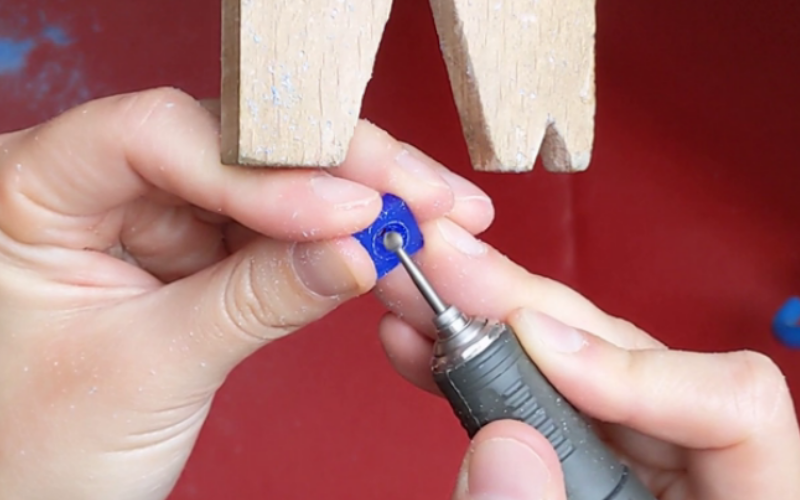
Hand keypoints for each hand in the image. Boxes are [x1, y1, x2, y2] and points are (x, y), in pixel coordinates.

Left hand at [0, 87, 495, 498]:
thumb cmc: (37, 441)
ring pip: (271, 175)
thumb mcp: (152, 369)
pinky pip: (277, 223)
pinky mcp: (195, 243)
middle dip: (337, 167)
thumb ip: (256, 300)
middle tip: (418, 192)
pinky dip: (337, 231)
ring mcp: (154, 209)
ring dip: (356, 193)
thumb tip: (355, 249)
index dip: (264, 167)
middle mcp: (100, 179)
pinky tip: (391, 232)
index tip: (345, 211)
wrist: (37, 491)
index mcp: (36, 186)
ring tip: (428, 211)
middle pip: (233, 140)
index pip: (161, 135)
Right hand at [376, 224, 799, 498]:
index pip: (736, 407)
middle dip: (525, 313)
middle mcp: (697, 481)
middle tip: (445, 269)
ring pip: (569, 375)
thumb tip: (501, 445)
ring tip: (418, 295)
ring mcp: (638, 474)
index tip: (531, 348)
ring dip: (484, 328)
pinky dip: (474, 378)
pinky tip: (424, 350)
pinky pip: (533, 410)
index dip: (636, 369)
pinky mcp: (586, 474)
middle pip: (631, 366)